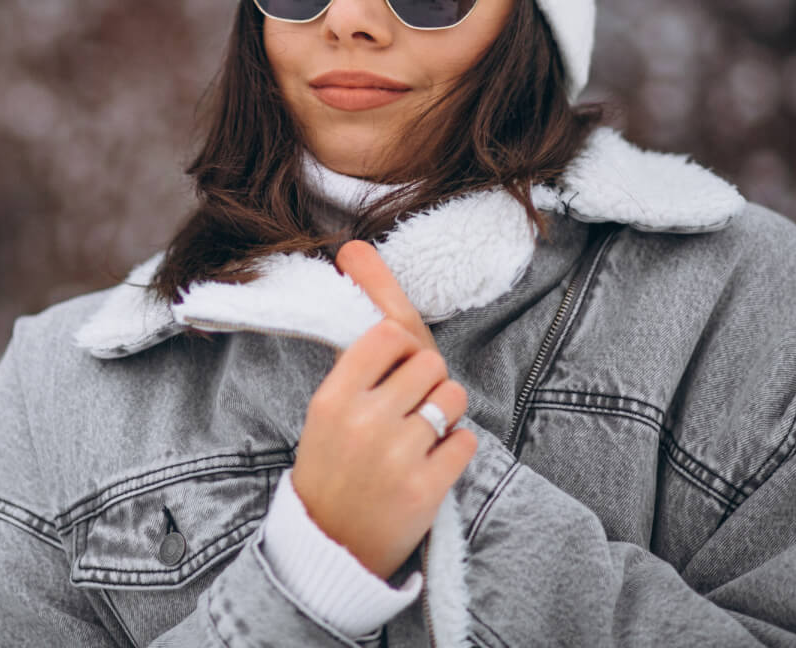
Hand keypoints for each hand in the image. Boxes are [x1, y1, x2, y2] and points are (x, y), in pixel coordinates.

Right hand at [290, 241, 478, 579]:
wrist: (329, 548)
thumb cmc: (333, 464)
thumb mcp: (331, 405)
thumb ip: (360, 345)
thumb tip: (356, 248)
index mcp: (333, 398)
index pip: (389, 331)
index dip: (402, 344)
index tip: (394, 366)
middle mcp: (363, 423)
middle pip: (430, 363)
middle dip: (428, 380)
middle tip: (408, 409)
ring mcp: (396, 457)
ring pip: (454, 396)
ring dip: (445, 412)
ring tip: (419, 436)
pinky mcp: (427, 490)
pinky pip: (466, 440)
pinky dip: (455, 450)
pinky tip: (430, 465)